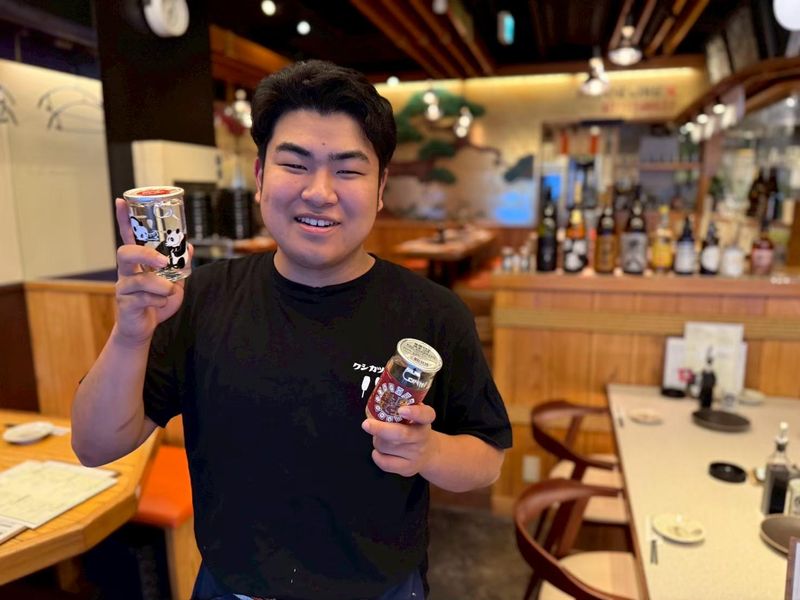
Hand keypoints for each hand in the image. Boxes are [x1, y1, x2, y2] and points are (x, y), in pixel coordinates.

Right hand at [113, 198, 190, 345]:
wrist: (145, 328)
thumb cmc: (156, 301)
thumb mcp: (174, 281)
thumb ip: (179, 264)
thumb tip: (189, 245)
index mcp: (138, 262)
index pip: (128, 236)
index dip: (124, 219)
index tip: (121, 200)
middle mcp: (126, 271)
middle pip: (124, 252)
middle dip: (145, 254)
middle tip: (163, 263)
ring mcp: (124, 287)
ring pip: (139, 280)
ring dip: (161, 286)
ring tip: (169, 292)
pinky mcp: (125, 304)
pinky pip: (144, 299)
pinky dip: (159, 301)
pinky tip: (160, 304)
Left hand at [362, 403, 439, 477]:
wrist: (429, 453)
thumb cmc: (415, 429)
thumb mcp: (415, 416)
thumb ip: (402, 406)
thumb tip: (378, 401)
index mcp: (424, 421)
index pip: (425, 415)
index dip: (414, 412)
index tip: (402, 410)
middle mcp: (422, 437)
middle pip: (402, 434)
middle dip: (381, 429)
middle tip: (367, 424)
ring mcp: (415, 454)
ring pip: (388, 447)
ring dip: (377, 440)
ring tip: (379, 437)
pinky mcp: (408, 468)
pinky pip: (386, 463)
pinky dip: (377, 456)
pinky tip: (378, 451)